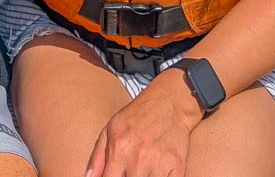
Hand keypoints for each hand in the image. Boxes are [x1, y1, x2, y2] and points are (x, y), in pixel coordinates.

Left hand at [84, 68, 200, 176]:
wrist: (168, 103)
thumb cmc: (136, 117)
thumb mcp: (110, 129)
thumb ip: (97, 157)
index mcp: (119, 149)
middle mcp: (138, 159)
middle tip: (127, 172)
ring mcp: (159, 165)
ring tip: (140, 172)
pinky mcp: (177, 168)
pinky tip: (153, 173)